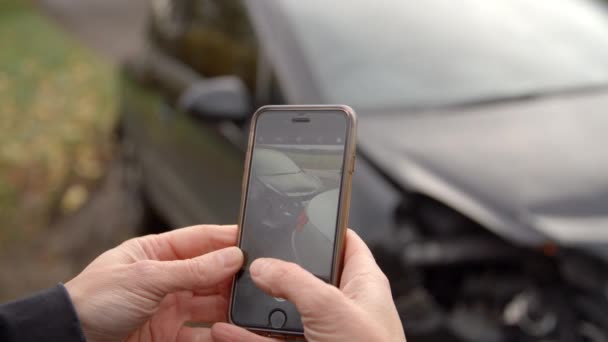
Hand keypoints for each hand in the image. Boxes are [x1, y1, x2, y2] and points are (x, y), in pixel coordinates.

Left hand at [65, 225, 242, 341]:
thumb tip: (230, 256)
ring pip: (210, 303)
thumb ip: (192, 270)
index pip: (200, 240)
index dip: (226, 239)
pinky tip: (229, 329)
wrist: (69, 341)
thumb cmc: (92, 301)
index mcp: (156, 252)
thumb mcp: (146, 278)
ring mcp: (169, 308)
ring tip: (247, 305)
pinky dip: (218, 333)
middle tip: (257, 277)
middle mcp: (166, 278)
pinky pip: (202, 334)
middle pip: (210, 273)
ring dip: (228, 304)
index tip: (253, 240)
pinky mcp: (169, 335)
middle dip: (232, 275)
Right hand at [211, 229, 405, 341]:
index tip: (293, 218)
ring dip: (257, 307)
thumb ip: (295, 280)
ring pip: (285, 313)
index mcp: (362, 282)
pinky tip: (229, 331)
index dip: (321, 227)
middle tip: (250, 260)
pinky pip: (274, 341)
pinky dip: (250, 337)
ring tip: (232, 294)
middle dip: (277, 270)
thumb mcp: (331, 306)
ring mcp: (325, 332)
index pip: (344, 242)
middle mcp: (343, 305)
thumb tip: (265, 266)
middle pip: (306, 277)